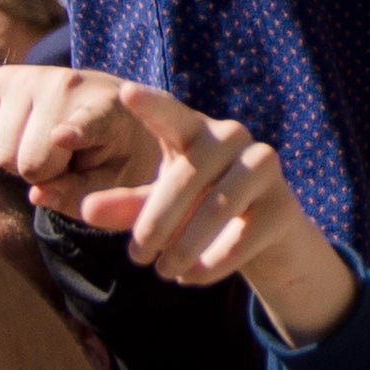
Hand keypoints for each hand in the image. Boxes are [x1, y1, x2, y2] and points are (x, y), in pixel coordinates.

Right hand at [0, 65, 162, 217]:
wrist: (106, 107)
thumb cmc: (110, 150)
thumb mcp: (110, 181)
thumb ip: (80, 193)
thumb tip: (36, 195)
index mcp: (108, 110)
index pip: (86, 124)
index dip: (72, 132)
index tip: (62, 136)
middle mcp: (68, 84)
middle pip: (30, 162)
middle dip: (44, 173)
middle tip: (65, 156)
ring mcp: (32, 76)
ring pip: (2, 154)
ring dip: (19, 161)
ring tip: (45, 143)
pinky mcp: (1, 78)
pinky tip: (22, 133)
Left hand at [76, 84, 312, 285]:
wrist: (266, 240)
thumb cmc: (200, 212)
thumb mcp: (160, 208)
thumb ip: (125, 206)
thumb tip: (86, 209)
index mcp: (198, 130)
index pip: (172, 114)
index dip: (150, 105)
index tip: (125, 92)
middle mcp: (235, 138)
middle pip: (187, 177)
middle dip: (155, 222)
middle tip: (137, 258)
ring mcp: (265, 167)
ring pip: (216, 209)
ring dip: (182, 249)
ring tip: (164, 271)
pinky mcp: (284, 205)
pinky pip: (240, 239)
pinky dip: (209, 265)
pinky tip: (192, 276)